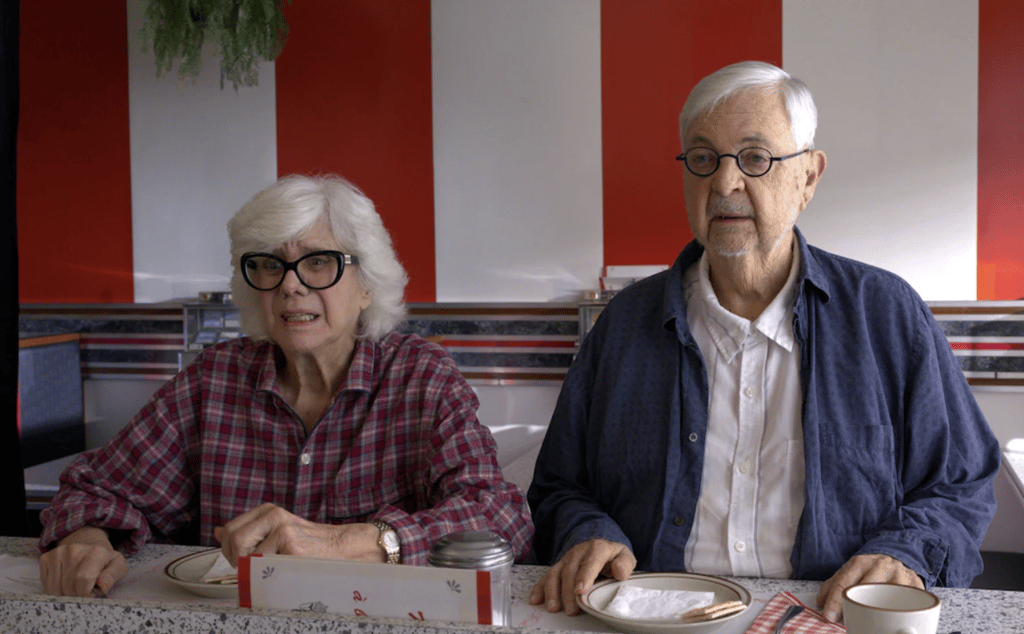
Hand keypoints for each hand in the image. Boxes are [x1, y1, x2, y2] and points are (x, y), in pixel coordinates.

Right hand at [39, 526, 127, 596]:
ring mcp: (58, 553)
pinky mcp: (46, 558)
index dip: (87, 593)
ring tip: (75, 588)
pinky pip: (46, 585)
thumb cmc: (104, 559)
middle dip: (76, 595)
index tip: (91, 593)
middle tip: (83, 591)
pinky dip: (54, 590)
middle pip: (69, 586)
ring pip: (55, 588)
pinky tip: (64, 584)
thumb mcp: (117, 565)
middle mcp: (74, 549)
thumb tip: (103, 585)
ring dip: (64, 594)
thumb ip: (113, 575)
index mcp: (95, 551)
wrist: (88, 543)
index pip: (84, 579)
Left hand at [214, 503, 382, 565]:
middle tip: (254, 566)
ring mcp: (280, 527)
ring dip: (252, 567)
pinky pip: (261, 563)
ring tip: (272, 566)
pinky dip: (267, 571)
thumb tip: (217, 531)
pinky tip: (284, 568)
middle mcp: (271, 514)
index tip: (242, 560)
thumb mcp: (275, 532)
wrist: (342, 548)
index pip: (229, 530)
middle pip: (232, 539)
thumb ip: (248, 531)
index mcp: (266, 510)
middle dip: (236, 559)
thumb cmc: (310, 545)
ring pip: (243, 553)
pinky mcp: (288, 542)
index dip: (229, 550)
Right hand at [529, 539, 635, 614]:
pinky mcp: (558, 566)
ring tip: (553, 608)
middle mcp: (578, 552)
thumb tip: (620, 572)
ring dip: (552, 592)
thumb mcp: (624, 556)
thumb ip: (624, 564)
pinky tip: (535, 600)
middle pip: (570, 571)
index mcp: (597, 549)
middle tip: (571, 610)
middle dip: (568, 592)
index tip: (580, 591)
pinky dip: (539, 588)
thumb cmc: (612, 556)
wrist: (599, 544)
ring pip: (555, 574)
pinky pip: (546, 576)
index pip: (590, 562)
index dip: (584, 576)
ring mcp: (566, 559)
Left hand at [817, 553, 923, 621]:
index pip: (844, 583)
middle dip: (857, 607)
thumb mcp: (850, 572)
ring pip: (890, 594)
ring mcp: (899, 575)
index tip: (829, 616)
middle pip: (866, 588)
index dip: (835, 601)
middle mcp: (880, 566)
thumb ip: (834, 585)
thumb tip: (820, 602)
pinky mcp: (916, 584)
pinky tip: (898, 621)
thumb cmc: (871, 570)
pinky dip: (904, 612)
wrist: (897, 558)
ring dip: (882, 611)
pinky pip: (911, 600)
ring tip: (875, 622)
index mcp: (860, 563)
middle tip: (848, 622)